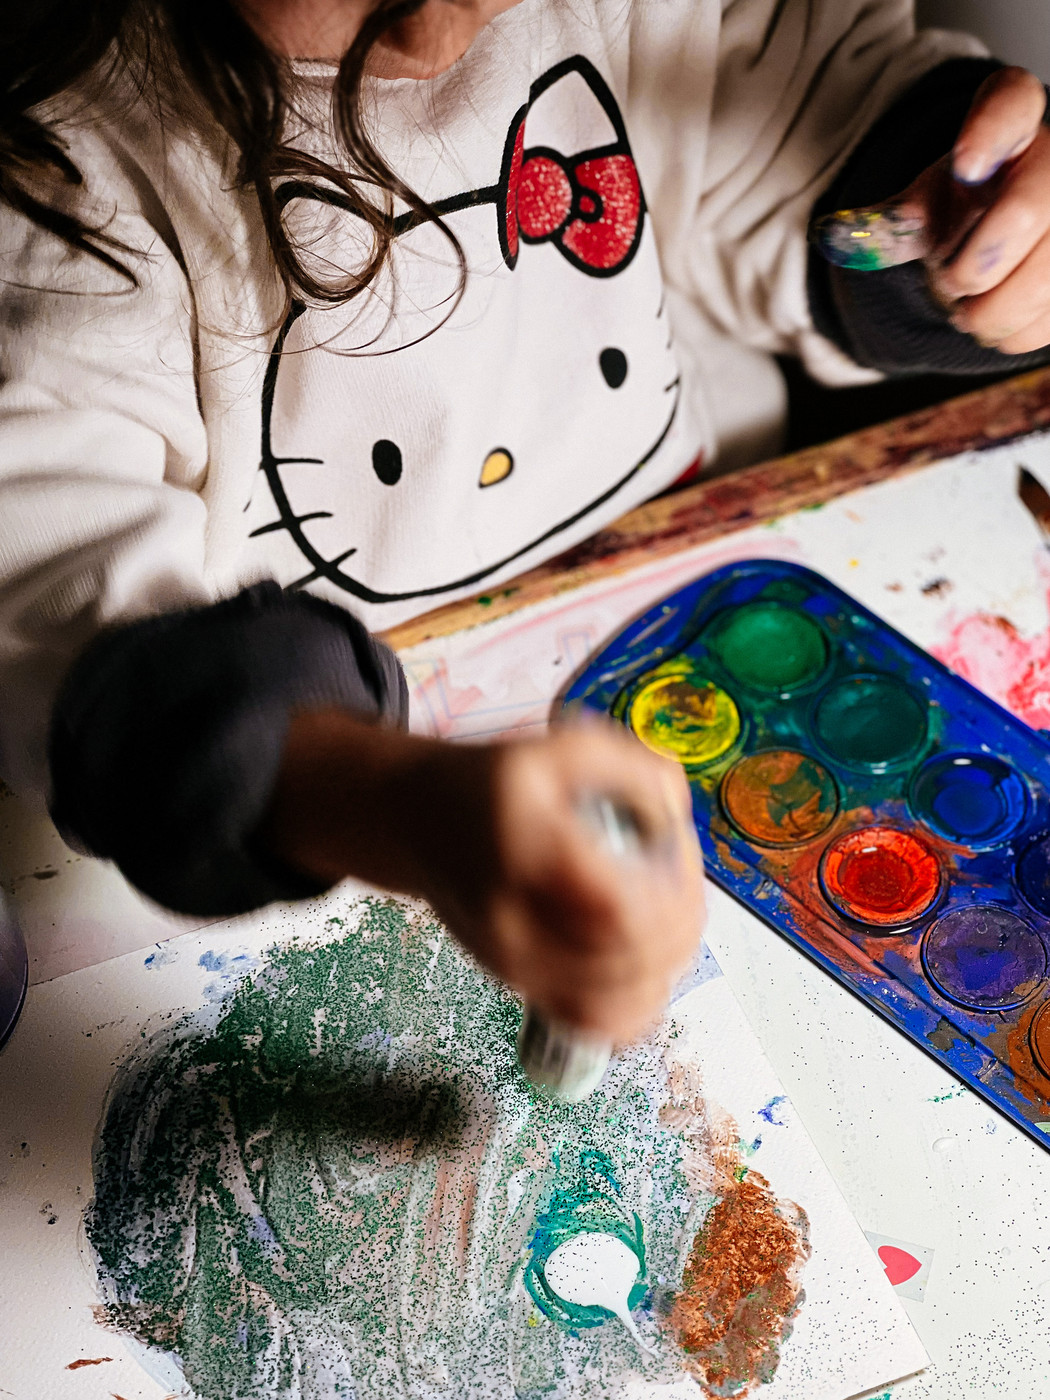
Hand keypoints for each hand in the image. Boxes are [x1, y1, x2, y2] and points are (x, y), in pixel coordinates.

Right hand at [260, 710, 705, 1041]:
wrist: (415, 824)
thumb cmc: (493, 782)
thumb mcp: (564, 746)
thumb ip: (635, 770)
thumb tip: (679, 816)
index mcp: (526, 845)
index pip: (621, 908)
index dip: (673, 890)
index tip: (675, 848)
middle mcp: (515, 916)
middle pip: (631, 959)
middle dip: (679, 922)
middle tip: (678, 878)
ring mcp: (514, 960)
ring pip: (620, 1000)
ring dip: (665, 963)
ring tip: (663, 915)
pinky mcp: (519, 983)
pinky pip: (594, 1023)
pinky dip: (636, 1005)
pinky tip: (643, 966)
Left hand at [816, 67, 1049, 352]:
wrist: (1001, 238)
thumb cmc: (963, 213)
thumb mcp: (920, 208)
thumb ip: (886, 222)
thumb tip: (833, 236)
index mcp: (1014, 122)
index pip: (1010, 105)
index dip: (991, 131)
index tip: (966, 164)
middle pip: (1029, 212)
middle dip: (975, 267)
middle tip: (951, 283)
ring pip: (1044, 278)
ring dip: (990, 311)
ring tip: (969, 309)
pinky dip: (1012, 332)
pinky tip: (996, 320)